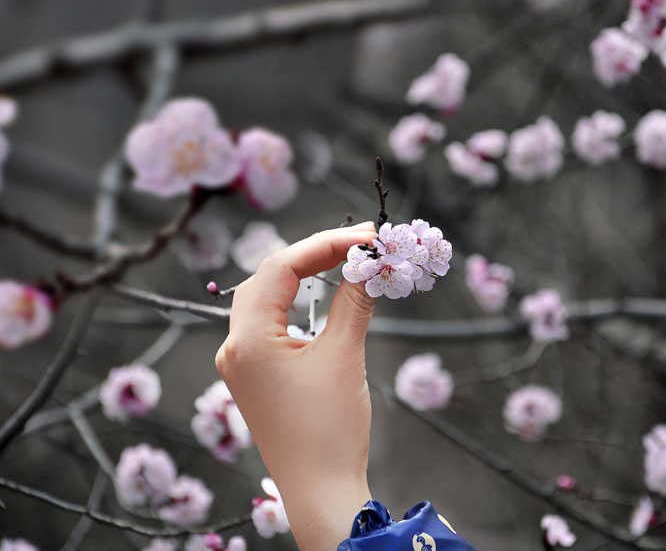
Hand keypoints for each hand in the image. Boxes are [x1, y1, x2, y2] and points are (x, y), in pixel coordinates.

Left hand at [215, 222, 377, 550]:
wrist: (320, 492)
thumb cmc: (329, 430)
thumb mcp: (344, 356)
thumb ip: (354, 302)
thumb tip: (370, 263)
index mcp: (247, 340)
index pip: (281, 268)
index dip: (326, 244)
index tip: (367, 235)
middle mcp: (234, 346)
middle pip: (269, 277)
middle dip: (316, 254)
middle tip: (362, 244)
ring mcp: (242, 362)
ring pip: (268, 298)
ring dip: (307, 277)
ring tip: (349, 262)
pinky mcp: (255, 376)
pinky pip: (272, 323)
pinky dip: (300, 303)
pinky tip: (326, 294)